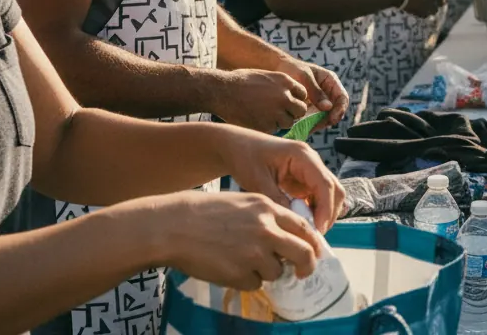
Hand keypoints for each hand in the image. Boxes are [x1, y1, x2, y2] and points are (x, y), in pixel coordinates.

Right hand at [160, 190, 321, 290]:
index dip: (312, 242)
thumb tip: (284, 238)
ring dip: (265, 271)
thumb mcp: (241, 202)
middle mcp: (266, 229)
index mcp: (267, 208)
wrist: (173, 226)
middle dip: (306, 266)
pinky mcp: (240, 273)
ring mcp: (254, 253)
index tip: (313, 251)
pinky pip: (254, 284)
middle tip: (302, 272)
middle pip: (303, 253)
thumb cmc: (203, 212)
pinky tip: (228, 267)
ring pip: (277, 272)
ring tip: (241, 260)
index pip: (303, 227)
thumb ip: (266, 217)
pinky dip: (245, 280)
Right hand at [213, 69, 308, 131]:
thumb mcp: (265, 76)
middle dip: (292, 112)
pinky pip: (275, 130)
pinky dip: (268, 128)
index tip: (287, 103)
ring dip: (281, 122)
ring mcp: (277, 112)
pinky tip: (256, 121)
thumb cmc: (239, 81)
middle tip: (280, 113)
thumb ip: (280, 86)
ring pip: (289, 122)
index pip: (303, 94)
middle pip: (301, 110)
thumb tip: (291, 96)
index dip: (295, 99)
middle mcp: (284, 96)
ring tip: (265, 117)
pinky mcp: (267, 126)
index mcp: (285, 81)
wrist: (221, 91)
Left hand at [220, 125, 345, 231]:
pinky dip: (314, 212)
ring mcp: (310, 171)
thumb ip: (276, 199)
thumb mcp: (258, 179)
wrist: (238, 146)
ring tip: (306, 232)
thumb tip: (294, 221)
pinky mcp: (304, 180)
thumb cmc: (245, 157)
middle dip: (328, 214)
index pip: (325, 184)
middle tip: (313, 236)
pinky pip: (317, 198)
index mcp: (302, 156)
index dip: (325, 209)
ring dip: (322, 214)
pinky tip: (301, 224)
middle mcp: (312, 162)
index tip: (317, 231)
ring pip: (329, 195)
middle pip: (334, 190)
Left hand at [276, 58, 348, 128]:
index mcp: (330, 81)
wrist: (277, 69)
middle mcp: (327, 92)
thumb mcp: (304, 77)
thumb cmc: (291, 68)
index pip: (342, 97)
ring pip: (325, 116)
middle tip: (316, 126)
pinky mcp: (310, 108)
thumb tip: (328, 107)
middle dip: (328, 119)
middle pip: (335, 110)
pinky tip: (302, 126)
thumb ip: (316, 91)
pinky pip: (314, 118)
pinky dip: (310, 123)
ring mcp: (319, 101)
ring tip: (306, 127)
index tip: (332, 119)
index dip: (340, 109)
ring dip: (318, 123)